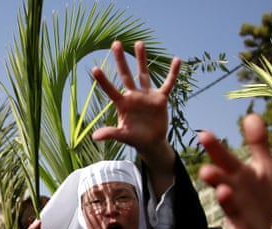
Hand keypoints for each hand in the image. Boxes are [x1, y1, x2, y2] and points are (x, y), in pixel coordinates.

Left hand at [91, 41, 180, 160]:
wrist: (151, 142)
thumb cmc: (135, 139)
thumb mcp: (122, 136)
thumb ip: (110, 133)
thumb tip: (94, 137)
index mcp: (123, 104)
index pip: (111, 90)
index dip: (103, 81)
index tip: (94, 69)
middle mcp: (133, 96)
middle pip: (125, 75)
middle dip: (121, 60)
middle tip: (116, 43)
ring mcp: (147, 95)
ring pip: (143, 74)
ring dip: (142, 59)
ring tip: (139, 43)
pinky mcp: (160, 98)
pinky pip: (168, 84)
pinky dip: (173, 73)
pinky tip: (177, 60)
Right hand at [199, 113, 271, 228]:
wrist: (259, 227)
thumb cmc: (258, 194)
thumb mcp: (263, 167)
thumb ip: (257, 143)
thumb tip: (251, 114)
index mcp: (237, 174)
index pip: (224, 158)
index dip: (215, 147)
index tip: (203, 134)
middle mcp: (232, 191)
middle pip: (221, 181)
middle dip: (214, 176)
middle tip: (205, 169)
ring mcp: (236, 211)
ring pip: (228, 205)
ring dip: (225, 199)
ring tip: (223, 192)